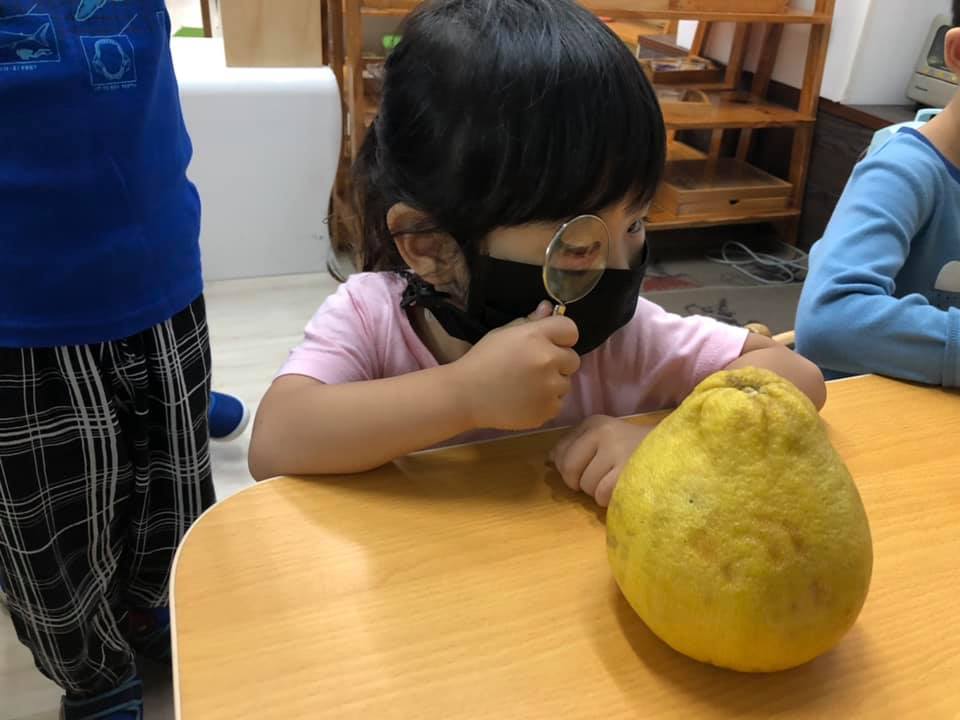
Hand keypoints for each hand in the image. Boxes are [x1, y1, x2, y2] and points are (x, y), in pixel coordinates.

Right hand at [453, 301, 579, 430]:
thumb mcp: (503, 334)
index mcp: (536, 336)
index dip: (561, 337)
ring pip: (566, 383)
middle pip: (573, 359)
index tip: (550, 343)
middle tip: (534, 367)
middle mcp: (547, 360)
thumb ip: (530, 321)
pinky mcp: (548, 410)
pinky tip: (525, 400)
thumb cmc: (482, 360)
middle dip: (558, 362)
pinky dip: (545, 403)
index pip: (571, 329)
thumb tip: (548, 308)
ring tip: (526, 386)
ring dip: (552, 384)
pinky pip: (558, 403)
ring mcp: (550, 388)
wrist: (465, 395)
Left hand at [549, 416, 652, 506]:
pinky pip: (602, 495)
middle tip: (600, 479)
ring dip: (597, 492)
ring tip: (616, 482)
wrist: (676, 454)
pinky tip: (622, 489)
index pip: (560, 453)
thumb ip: (574, 448)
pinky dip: (609, 500)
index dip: (568, 470)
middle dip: (580, 482)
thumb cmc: (635, 450)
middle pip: (570, 470)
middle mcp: (602, 432)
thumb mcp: (603, 440)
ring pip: (587, 485)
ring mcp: (616, 450)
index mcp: (594, 423)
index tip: (585, 470)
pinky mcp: (628, 471)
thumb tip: (549, 460)